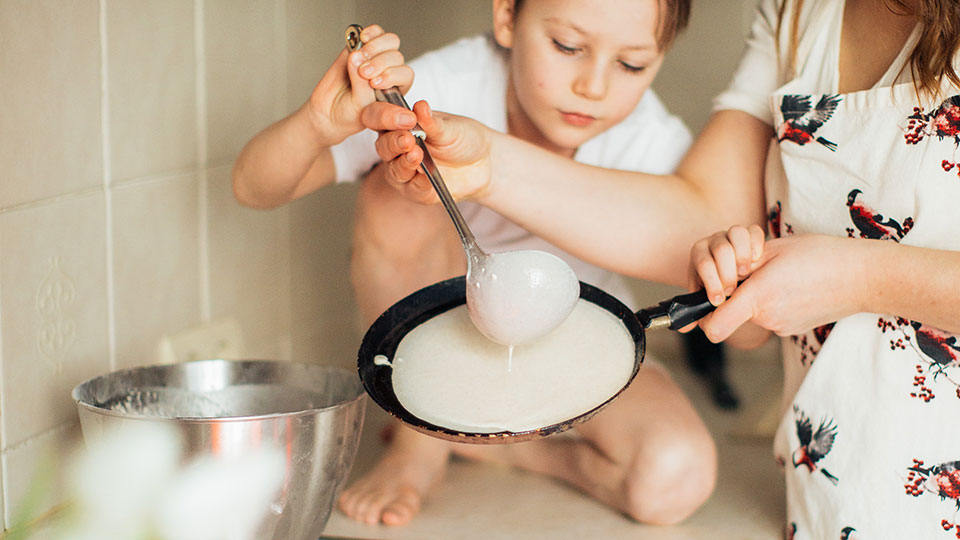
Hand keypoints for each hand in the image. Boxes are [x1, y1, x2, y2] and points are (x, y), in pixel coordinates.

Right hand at [307, 25, 413, 145]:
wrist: (328, 113)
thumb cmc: (351, 115)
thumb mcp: (362, 109)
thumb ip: (362, 84)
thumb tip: (357, 57)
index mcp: (396, 89)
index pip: (405, 74)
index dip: (392, 75)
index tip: (374, 83)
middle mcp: (389, 72)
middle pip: (396, 57)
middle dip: (380, 63)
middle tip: (363, 73)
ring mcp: (375, 59)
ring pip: (389, 42)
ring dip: (375, 47)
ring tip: (357, 57)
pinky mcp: (360, 48)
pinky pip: (373, 33)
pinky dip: (370, 33)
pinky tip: (362, 38)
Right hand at [360, 100, 493, 203]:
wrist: (484, 162)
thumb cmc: (463, 139)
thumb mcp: (450, 127)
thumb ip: (432, 122)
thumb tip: (420, 107)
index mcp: (400, 126)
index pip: (380, 119)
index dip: (386, 117)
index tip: (406, 118)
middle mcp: (397, 149)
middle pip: (384, 147)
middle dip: (394, 143)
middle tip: (408, 139)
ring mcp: (404, 171)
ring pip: (394, 170)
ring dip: (404, 163)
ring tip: (416, 155)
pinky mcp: (416, 191)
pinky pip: (412, 189)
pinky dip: (419, 182)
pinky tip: (426, 175)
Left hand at [695, 234, 866, 341]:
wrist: (865, 276)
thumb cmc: (820, 255)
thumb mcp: (773, 251)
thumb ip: (741, 266)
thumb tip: (721, 278)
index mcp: (757, 298)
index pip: (713, 327)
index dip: (701, 318)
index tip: (706, 301)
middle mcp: (767, 319)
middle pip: (732, 311)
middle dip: (735, 292)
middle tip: (754, 270)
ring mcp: (782, 327)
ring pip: (752, 312)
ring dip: (756, 296)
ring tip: (780, 275)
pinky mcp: (793, 329)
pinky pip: (770, 315)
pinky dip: (773, 302)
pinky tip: (793, 285)